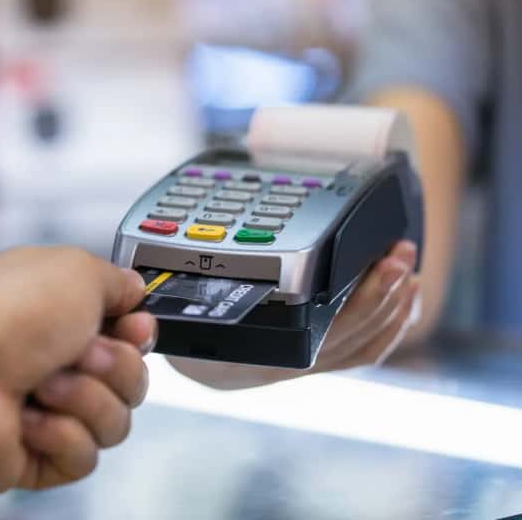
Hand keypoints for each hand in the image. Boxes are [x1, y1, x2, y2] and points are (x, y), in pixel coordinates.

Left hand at [0, 247, 155, 491]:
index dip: (139, 336)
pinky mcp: (37, 456)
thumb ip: (117, 280)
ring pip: (115, 422)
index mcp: (63, 316)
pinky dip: (61, 435)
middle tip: (78, 353)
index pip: (129, 336)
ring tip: (43, 386)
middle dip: (115, 367)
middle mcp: (56, 361)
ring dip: (85, 400)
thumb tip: (132, 289)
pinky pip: (84, 457)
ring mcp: (47, 411)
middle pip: (132, 381)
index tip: (133, 329)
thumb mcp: (78, 270)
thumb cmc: (5, 315)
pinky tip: (28, 420)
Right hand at [169, 241, 419, 389]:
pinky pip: (362, 353)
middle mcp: (290, 362)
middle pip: (356, 335)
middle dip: (388, 291)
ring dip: (395, 308)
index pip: (332, 331)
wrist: (183, 361)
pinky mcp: (314, 360)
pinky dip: (389, 326)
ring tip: (408, 270)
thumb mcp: (184, 295)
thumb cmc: (183, 323)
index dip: (367, 300)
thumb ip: (208, 270)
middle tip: (401, 252)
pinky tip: (401, 300)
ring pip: (364, 347)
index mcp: (263, 349)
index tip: (385, 264)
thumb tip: (213, 227)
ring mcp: (305, 364)